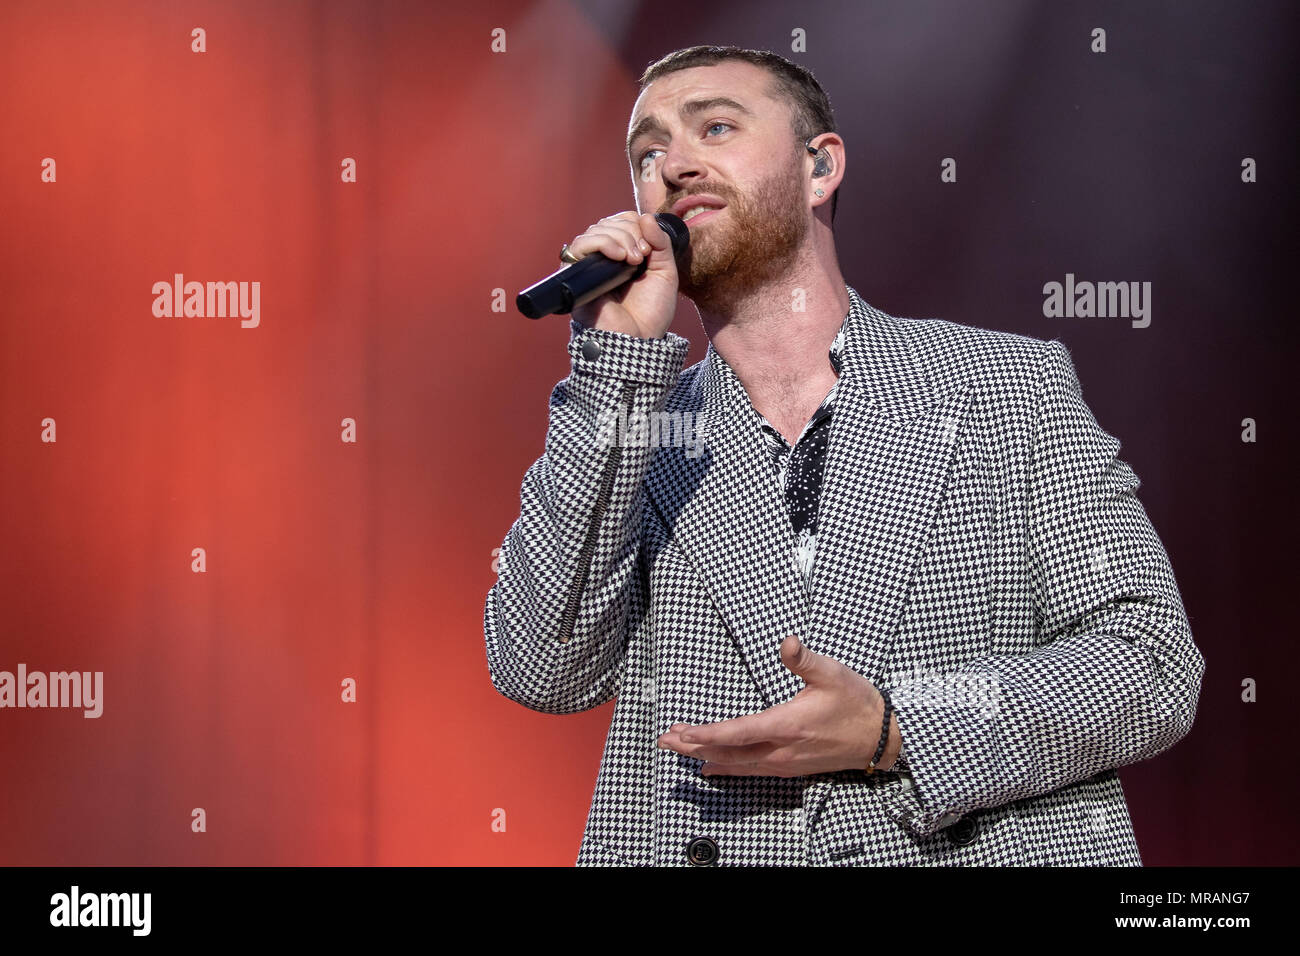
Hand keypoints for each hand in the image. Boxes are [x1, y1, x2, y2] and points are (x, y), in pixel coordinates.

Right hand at [566, 211, 678, 338]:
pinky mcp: (575, 276)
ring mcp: (589, 267)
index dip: (637, 226)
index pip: (623, 221)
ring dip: (620, 237)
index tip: (649, 250)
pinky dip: (601, 243)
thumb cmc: (650, 314)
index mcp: (623, 256)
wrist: (638, 342)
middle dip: (630, 232)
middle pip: (610, 222)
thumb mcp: (665, 272)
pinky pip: (579, 246)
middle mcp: (603, 259)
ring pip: (595, 230)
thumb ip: (660, 243)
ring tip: (633, 260)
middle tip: (642, 258)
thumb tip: (645, 216)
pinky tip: (619, 257)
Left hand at [656, 634, 901, 776]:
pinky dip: (725, 769)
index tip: (683, 732)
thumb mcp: (832, 674)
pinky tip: (710, 769)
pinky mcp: (789, 768)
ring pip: (735, 765)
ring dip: (704, 757)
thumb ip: (805, 659)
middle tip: (664, 740)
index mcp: (787, 725)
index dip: (707, 734)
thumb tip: (787, 641)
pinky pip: (749, 771)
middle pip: (728, 753)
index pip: (737, 733)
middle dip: (693, 747)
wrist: (880, 738)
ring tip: (678, 750)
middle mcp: (781, 750)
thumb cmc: (856, 703)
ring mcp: (784, 763)